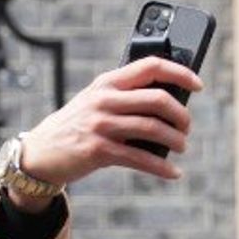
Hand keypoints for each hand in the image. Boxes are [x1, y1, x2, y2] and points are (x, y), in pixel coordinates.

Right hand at [12, 57, 204, 195]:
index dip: (180, 73)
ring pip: (154, 128)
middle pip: (158, 99)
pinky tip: (173, 172)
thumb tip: (171, 104)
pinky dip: (163, 167)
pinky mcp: (100, 150)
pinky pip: (141, 159)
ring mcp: (101, 125)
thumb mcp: (97, 101)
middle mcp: (104, 99)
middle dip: (182, 116)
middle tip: (186, 127)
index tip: (197, 86)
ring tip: (182, 147)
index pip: (150, 66)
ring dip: (177, 141)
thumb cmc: (78, 125)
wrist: (41, 152)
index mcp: (107, 82)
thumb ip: (126, 96)